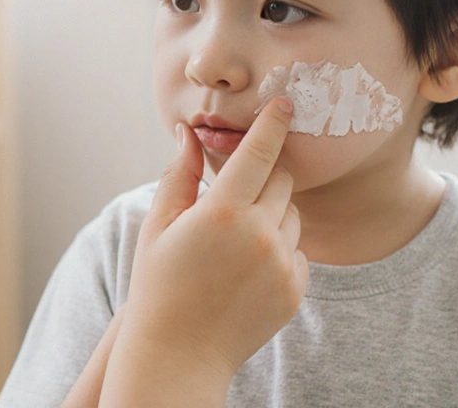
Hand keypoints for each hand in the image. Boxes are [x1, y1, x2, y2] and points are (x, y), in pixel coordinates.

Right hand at [99, 98, 307, 406]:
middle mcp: (259, 234)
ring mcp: (282, 264)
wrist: (179, 354)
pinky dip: (279, 249)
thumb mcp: (159, 225)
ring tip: (235, 241)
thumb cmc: (159, 284)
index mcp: (222, 212)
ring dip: (272, 213)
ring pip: (292, 214)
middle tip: (235, 195)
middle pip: (281, 179)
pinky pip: (298, 251)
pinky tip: (246, 268)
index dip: (274, 123)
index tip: (286, 103)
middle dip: (263, 176)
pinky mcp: (295, 289)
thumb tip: (189, 132)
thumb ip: (180, 174)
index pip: (260, 152)